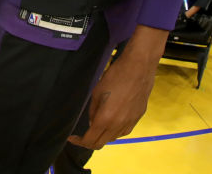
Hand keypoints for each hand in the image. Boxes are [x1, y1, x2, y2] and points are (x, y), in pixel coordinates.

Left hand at [67, 25, 164, 149]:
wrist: (138, 68)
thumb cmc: (115, 76)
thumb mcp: (97, 92)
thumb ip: (93, 111)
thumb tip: (92, 122)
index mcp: (106, 119)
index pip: (90, 140)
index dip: (79, 142)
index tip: (72, 138)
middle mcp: (118, 125)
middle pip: (101, 143)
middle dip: (89, 142)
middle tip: (82, 135)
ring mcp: (130, 123)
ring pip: (113, 138)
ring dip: (103, 136)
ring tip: (97, 125)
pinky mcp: (138, 118)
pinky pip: (124, 131)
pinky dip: (115, 131)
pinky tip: (112, 122)